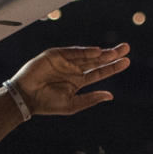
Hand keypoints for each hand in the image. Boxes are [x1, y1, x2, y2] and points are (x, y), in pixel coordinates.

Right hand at [9, 44, 129, 115]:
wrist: (26, 98)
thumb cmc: (47, 104)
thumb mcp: (72, 104)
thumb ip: (91, 99)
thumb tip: (111, 96)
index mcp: (78, 81)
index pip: (99, 72)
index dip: (112, 67)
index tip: (126, 62)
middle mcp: (73, 70)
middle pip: (96, 60)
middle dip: (111, 55)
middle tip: (126, 48)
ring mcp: (64, 61)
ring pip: (87, 55)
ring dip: (101, 52)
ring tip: (116, 51)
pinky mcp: (54, 55)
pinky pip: (72, 52)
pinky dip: (84, 51)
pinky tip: (97, 52)